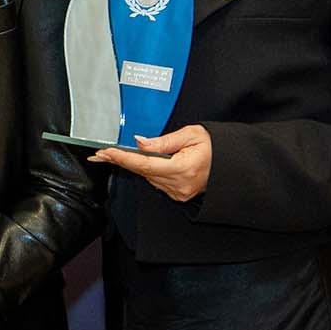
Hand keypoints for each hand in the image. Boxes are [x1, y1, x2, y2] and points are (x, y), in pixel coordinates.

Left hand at [91, 124, 211, 203]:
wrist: (231, 164)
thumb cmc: (215, 146)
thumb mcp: (191, 135)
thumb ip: (164, 141)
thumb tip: (140, 143)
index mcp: (183, 168)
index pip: (145, 164)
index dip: (123, 158)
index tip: (106, 152)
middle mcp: (179, 184)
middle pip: (142, 172)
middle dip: (121, 161)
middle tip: (99, 154)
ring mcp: (179, 192)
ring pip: (148, 177)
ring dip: (133, 165)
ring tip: (114, 154)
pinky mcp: (178, 194)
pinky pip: (156, 181)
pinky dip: (148, 170)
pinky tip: (142, 162)